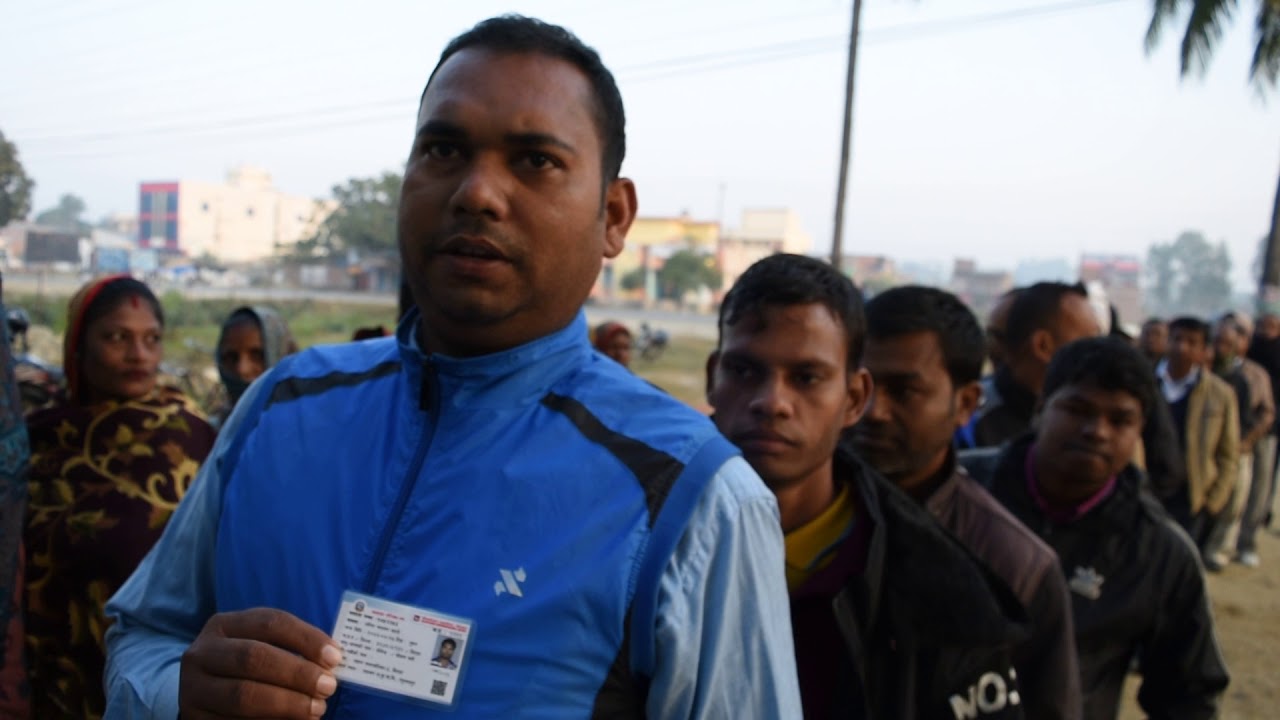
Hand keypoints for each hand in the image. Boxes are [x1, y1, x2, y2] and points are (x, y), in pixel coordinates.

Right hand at [179, 608, 342, 718]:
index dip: (306, 638)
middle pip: (254, 657)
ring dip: (287, 704)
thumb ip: (291, 648)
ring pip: (243, 694)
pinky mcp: (194, 718)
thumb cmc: (246, 667)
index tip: (335, 657)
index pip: (270, 622)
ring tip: (316, 710)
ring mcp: (193, 688)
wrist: (204, 694)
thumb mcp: (261, 646)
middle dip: (297, 673)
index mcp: (223, 625)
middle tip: (328, 687)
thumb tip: (332, 662)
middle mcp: (202, 653)